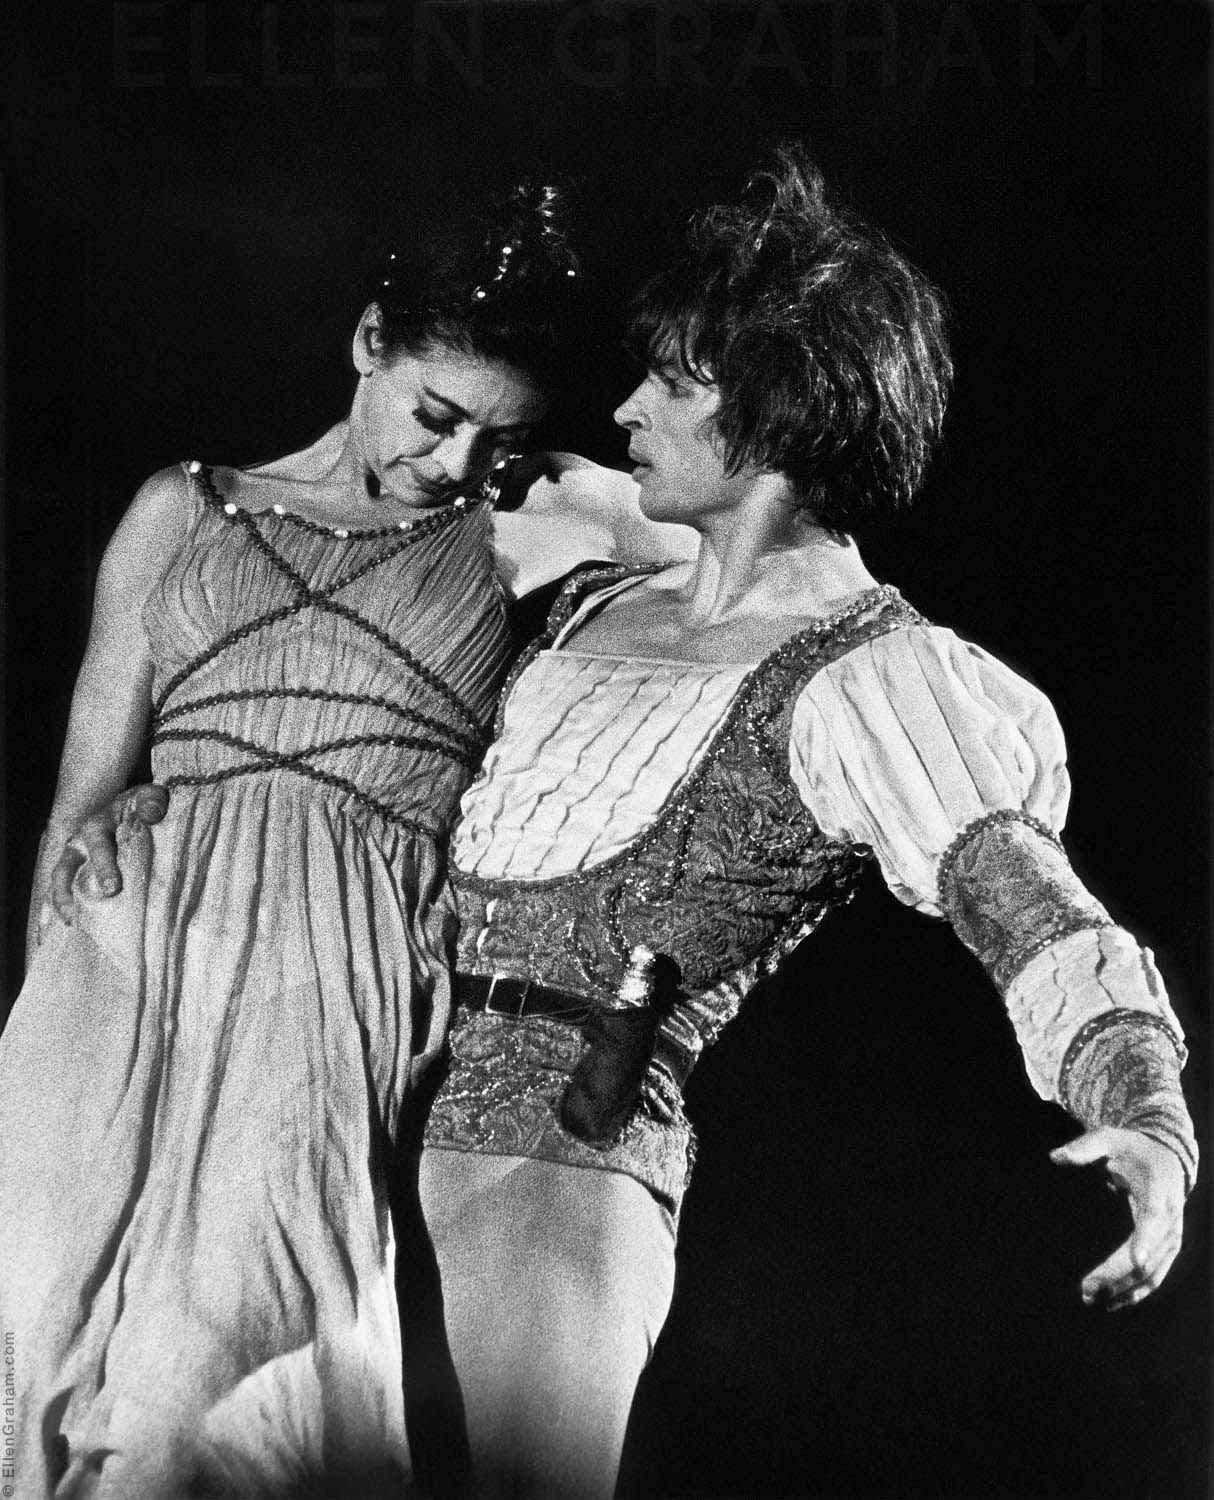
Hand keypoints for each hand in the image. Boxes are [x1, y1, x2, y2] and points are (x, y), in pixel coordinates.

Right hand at [49, 784, 168, 925]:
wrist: (131, 809)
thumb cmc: (142, 806)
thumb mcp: (150, 798)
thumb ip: (152, 802)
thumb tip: (151, 814)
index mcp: (96, 825)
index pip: (97, 845)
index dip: (103, 867)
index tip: (112, 888)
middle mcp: (79, 843)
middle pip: (68, 868)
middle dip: (72, 891)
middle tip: (81, 914)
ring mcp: (75, 859)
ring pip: (60, 881)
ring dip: (63, 901)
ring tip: (72, 922)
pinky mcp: (77, 872)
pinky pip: (65, 889)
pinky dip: (64, 905)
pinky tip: (72, 923)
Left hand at [1050, 1126, 1185, 1310]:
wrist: (1166, 1160)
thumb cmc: (1131, 1149)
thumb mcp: (1108, 1138)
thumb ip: (1084, 1147)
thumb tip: (1055, 1156)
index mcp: (1159, 1193)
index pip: (1154, 1219)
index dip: (1147, 1240)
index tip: (1137, 1260)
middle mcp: (1170, 1221)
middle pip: (1148, 1256)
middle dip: (1119, 1274)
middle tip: (1086, 1288)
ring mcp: (1171, 1239)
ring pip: (1152, 1274)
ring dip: (1124, 1290)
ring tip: (1092, 1299)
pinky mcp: (1166, 1251)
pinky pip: (1154, 1278)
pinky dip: (1135, 1292)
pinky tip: (1112, 1303)